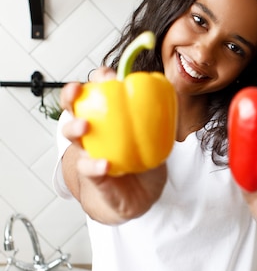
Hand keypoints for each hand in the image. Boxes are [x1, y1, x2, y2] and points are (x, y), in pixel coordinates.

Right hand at [59, 70, 167, 224]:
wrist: (138, 196)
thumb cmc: (143, 162)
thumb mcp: (157, 137)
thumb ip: (161, 118)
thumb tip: (171, 93)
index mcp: (105, 118)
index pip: (96, 92)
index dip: (96, 80)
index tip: (105, 75)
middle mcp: (92, 132)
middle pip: (73, 108)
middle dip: (70, 96)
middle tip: (78, 91)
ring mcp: (88, 152)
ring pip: (73, 136)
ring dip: (75, 127)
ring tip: (85, 126)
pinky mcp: (93, 175)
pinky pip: (89, 169)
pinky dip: (94, 166)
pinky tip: (104, 164)